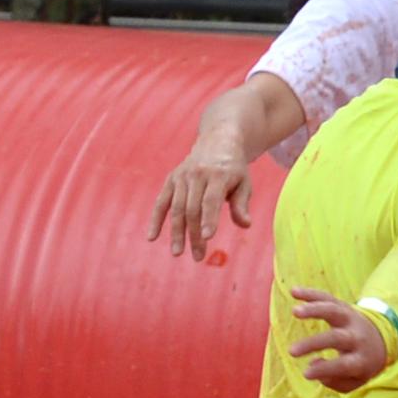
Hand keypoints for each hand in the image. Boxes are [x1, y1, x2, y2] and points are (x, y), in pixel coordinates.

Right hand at [150, 139, 253, 263]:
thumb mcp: (244, 183)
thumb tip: (246, 225)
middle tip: (198, 257)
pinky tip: (152, 237)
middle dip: (194, 234)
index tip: (207, 237)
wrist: (218, 140)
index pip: (211, 200)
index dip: (209, 219)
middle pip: (192, 208)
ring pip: (176, 208)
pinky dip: (155, 219)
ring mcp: (181, 176)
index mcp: (218, 175)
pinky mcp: (171, 179)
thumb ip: (242, 204)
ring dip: (176, 232)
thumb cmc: (234, 168)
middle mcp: (197, 174)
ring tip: (177, 253)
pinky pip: (161, 202)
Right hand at [285, 287, 391, 391]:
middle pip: (336, 338)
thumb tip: (312, 366)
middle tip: (291, 352)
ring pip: (333, 310)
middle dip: (314, 343)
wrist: (381, 338)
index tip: (305, 374)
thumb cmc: (360, 364)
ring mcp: (350, 318)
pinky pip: (327, 297)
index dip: (325, 369)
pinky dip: (311, 293)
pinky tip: (293, 291)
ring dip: (314, 309)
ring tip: (295, 311)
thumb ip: (335, 381)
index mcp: (361, 359)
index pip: (343, 365)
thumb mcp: (355, 381)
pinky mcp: (342, 305)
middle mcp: (356, 337)